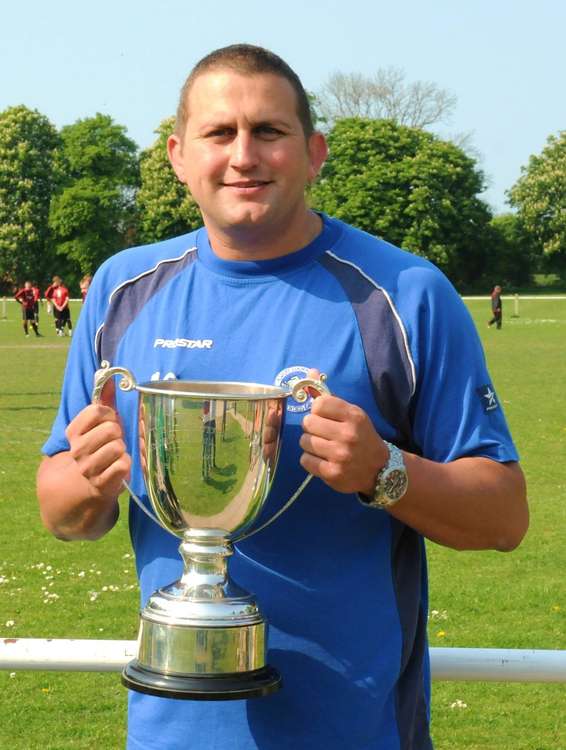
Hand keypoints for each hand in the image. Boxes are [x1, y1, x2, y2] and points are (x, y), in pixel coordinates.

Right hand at [64, 398, 130, 502]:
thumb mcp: (101, 423)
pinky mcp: (101, 483)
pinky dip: (125, 464)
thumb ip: (105, 401)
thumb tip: (110, 378)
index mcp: (73, 432)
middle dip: (118, 433)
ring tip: (115, 454)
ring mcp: (87, 468)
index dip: (109, 414)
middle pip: (111, 429)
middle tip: (114, 441)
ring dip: (122, 449)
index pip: (97, 410)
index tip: (108, 422)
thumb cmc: (101, 446)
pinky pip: (123, 464)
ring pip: (117, 447)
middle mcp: (77, 450)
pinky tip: (117, 467)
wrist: (91, 482)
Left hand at [299, 371, 387, 494]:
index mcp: (354, 416)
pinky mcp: (332, 473)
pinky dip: (311, 460)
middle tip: (323, 433)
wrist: (379, 469)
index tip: (325, 417)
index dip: (318, 410)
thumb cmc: (361, 437)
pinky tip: (323, 460)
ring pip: (304, 441)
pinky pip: (305, 460)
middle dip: (312, 427)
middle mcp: (348, 435)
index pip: (319, 404)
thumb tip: (310, 372)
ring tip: (323, 447)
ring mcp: (340, 455)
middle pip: (308, 422)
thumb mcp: (351, 414)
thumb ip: (328, 395)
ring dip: (310, 444)